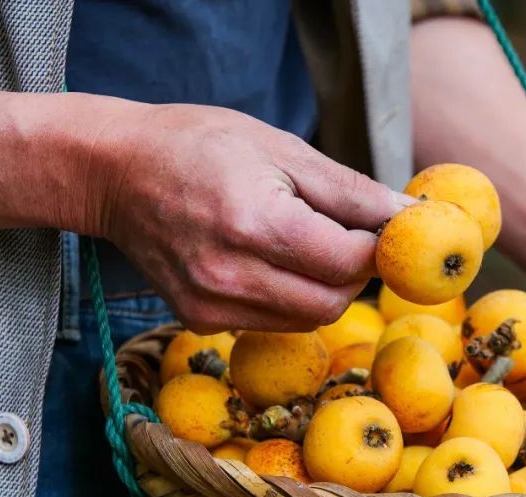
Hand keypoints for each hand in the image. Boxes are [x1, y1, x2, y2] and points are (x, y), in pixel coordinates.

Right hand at [89, 103, 410, 331]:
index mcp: (254, 223)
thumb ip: (351, 192)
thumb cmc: (200, 146)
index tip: (386, 229)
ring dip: (324, 287)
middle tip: (349, 237)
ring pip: (306, 319)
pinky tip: (266, 259)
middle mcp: (230, 275)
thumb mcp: (282, 149)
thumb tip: (412, 217)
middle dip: (355, 274)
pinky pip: (271, 321)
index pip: (348, 262)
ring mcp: (210, 304)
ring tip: (304, 242)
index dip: (379, 249)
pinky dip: (288, 297)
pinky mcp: (199, 319)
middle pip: (333, 302)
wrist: (113, 171)